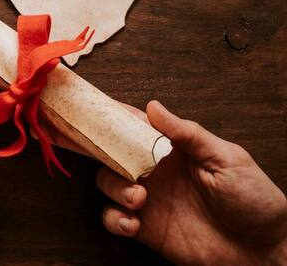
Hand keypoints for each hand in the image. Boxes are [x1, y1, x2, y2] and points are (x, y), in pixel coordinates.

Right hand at [96, 101, 286, 264]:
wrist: (260, 251)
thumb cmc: (254, 202)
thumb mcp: (227, 158)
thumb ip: (188, 133)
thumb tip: (154, 107)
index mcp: (174, 149)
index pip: (136, 126)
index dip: (115, 118)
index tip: (98, 115)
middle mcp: (156, 170)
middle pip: (113, 151)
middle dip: (100, 150)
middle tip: (108, 156)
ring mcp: (148, 198)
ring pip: (108, 181)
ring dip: (114, 186)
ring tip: (138, 198)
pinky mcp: (144, 226)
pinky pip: (112, 217)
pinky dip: (115, 218)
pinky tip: (133, 223)